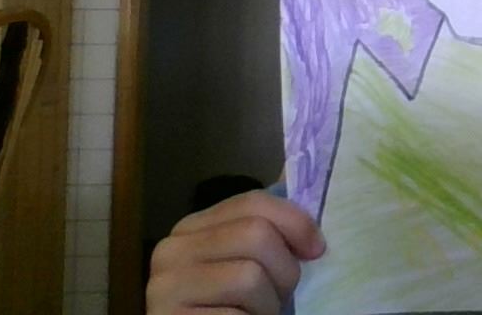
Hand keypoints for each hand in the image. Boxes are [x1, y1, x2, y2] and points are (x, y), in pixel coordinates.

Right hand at [147, 191, 324, 314]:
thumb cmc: (234, 307)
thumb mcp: (250, 262)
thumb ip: (266, 230)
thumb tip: (299, 181)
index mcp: (192, 228)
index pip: (252, 202)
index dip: (295, 222)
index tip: (316, 249)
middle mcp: (171, 251)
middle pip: (256, 234)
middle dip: (284, 270)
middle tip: (278, 297)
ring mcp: (165, 287)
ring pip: (249, 276)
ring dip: (269, 304)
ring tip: (256, 313)